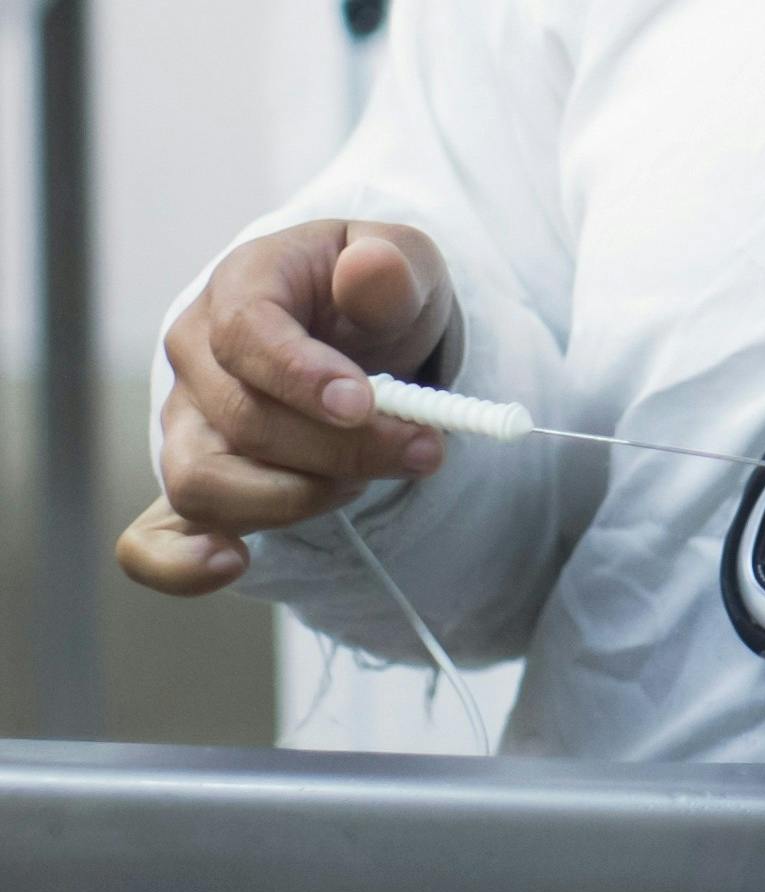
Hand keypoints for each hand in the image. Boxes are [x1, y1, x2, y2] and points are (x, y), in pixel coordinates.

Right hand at [120, 219, 457, 596]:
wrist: (358, 335)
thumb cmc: (376, 299)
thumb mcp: (404, 267)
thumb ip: (393, 268)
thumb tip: (371, 269)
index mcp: (241, 292)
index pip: (246, 335)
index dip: (302, 376)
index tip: (365, 403)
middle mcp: (196, 360)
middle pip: (245, 421)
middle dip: (344, 450)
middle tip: (424, 448)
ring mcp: (188, 426)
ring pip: (206, 482)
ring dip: (295, 499)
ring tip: (361, 484)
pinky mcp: (200, 480)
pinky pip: (153, 538)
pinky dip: (180, 562)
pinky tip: (233, 564)